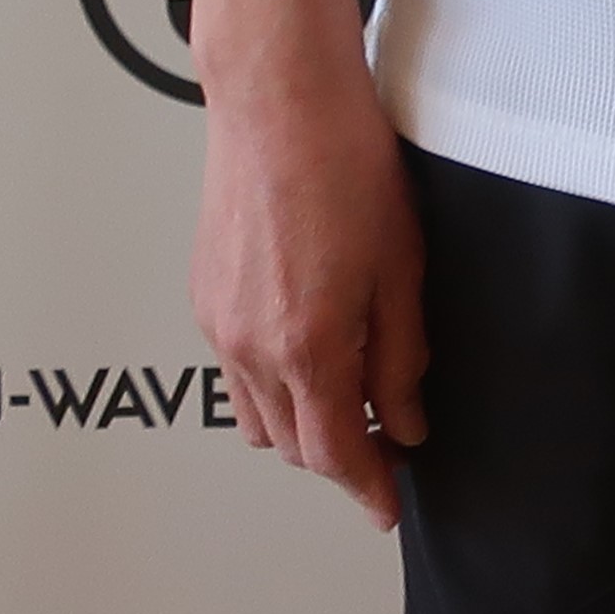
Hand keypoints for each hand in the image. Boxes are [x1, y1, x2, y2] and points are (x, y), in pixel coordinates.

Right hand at [195, 67, 429, 526]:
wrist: (280, 106)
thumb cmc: (347, 169)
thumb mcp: (402, 268)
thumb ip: (402, 354)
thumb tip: (409, 419)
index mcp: (307, 346)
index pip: (335, 453)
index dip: (366, 487)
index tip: (387, 506)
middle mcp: (251, 347)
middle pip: (292, 445)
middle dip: (341, 456)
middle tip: (390, 442)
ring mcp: (220, 325)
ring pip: (257, 415)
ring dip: (302, 422)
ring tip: (354, 395)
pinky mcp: (205, 299)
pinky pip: (236, 372)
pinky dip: (272, 383)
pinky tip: (311, 350)